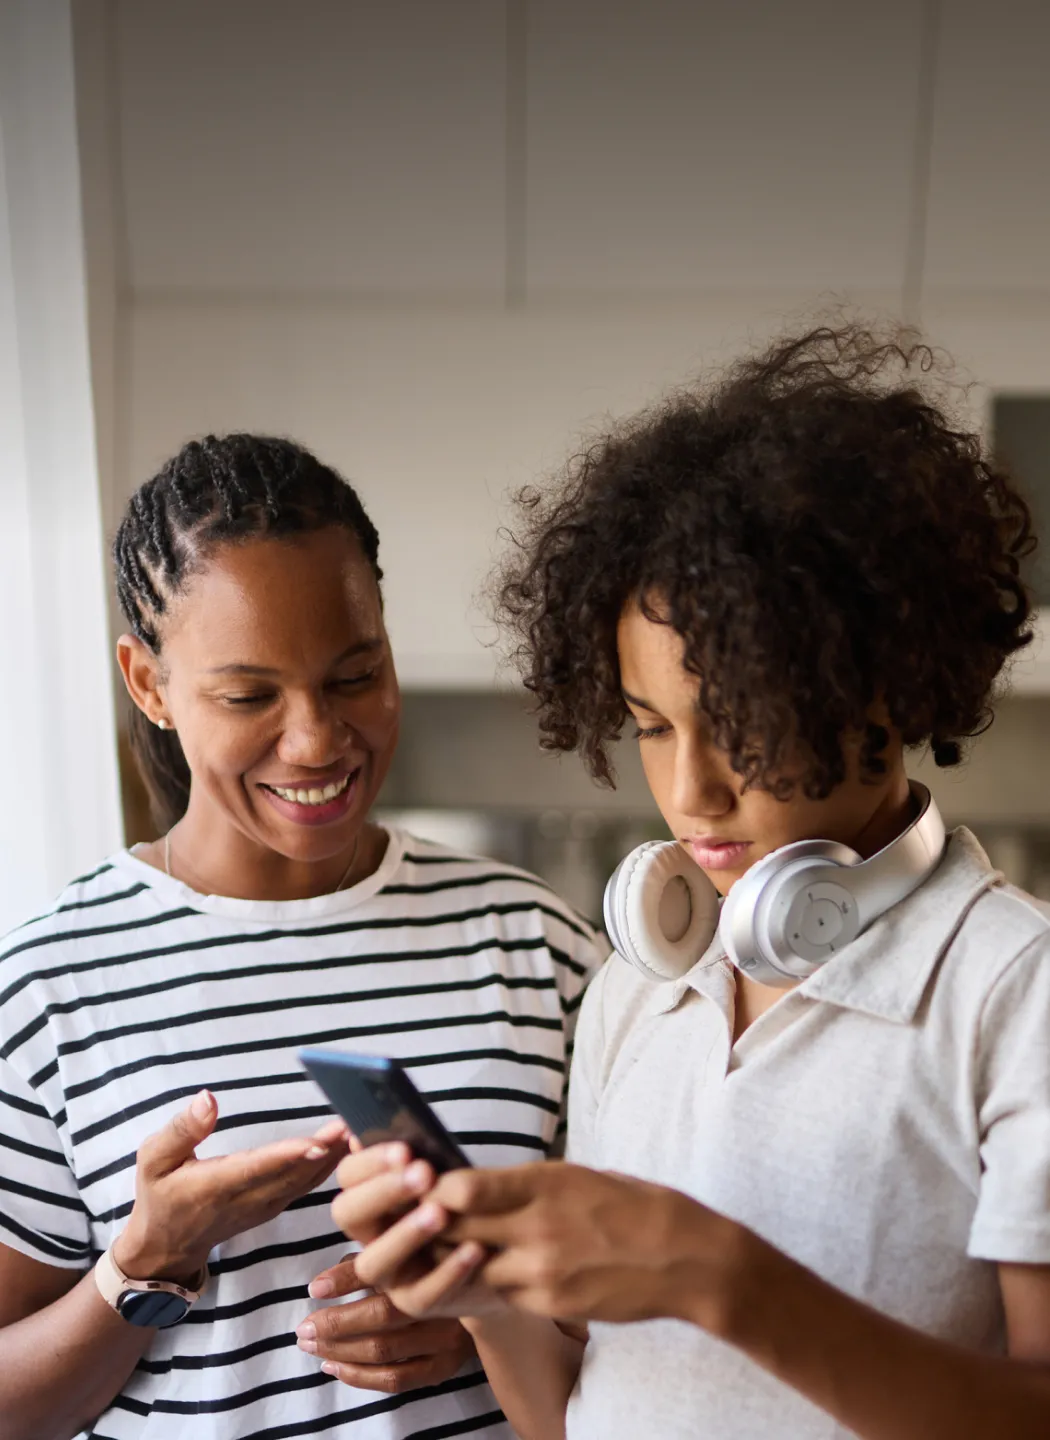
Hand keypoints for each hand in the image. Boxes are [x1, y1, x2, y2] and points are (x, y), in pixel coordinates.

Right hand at [113, 1090, 349, 1281]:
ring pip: (309, 1180)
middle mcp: (247, 1200)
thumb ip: (182, 1130)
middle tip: (356, 1121)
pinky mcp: (276, 1205)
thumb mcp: (152, 1161)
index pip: (258, 1169)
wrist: (167, 1248)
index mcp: (215, 1187)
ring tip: (364, 1125)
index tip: (318, 1140)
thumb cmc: (159, 1196)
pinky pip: (309, 1184)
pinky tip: (352, 1143)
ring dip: (337, 1155)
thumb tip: (208, 1098)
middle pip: (295, 1172)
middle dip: (327, 1148)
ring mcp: (266, 1206)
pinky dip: (332, 1164)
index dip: (289, 1156)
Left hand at [295, 1254, 473, 1392]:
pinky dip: (359, 1377)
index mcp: (434, 1264)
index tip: (313, 1289)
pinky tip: (334, 1367)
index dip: (345, 1281)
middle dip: (335, 1324)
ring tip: (311, 1347)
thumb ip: (371, 1259)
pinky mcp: (445, 1367)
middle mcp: (443, 1301)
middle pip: (381, 1317)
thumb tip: (321, 1282)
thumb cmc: (436, 1261)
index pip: (383, 1273)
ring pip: (384, 1351)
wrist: (487, 1287)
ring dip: (339, 1352)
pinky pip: (396, 1380)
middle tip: (302, 1328)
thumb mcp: (409, 1249)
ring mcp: (447, 1338)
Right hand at [331, 1142, 501, 1319]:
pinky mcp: (418, 1303)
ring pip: (375, 1262)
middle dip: (383, 1192)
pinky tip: (475, 1247)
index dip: (371, 1163)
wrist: (496, 1255)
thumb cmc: (461, 1200)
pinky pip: (426, 1293)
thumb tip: (371, 1129)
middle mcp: (369, 1236)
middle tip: (423, 1172)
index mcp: (370, 1199)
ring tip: (440, 1212)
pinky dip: (449, 1270)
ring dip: (405, 1234)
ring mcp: (389, 1274)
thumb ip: (413, 1155)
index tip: (405, 1150)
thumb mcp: (443, 1173)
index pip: (348, 1177)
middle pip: (348, 1214)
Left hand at [426, 1162, 754, 1332]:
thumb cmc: (637, 1204)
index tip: (424, 1185)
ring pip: (472, 1267)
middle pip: (456, 1230)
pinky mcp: (551, 1304)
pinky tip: (498, 1271)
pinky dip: (493, 1282)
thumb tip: (484, 1185)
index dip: (434, 1190)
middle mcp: (537, 1227)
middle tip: (420, 1219)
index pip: (462, 1189)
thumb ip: (529, 1183)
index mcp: (545, 1183)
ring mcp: (542, 1271)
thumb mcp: (579, 1175)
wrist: (687, 1258)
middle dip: (434, 1225)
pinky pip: (503, 1294)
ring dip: (459, 1258)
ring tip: (456, 1248)